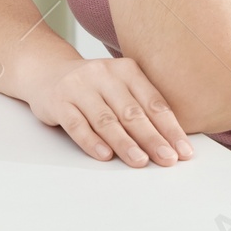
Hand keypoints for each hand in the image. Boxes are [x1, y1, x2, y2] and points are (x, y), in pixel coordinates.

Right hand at [24, 55, 193, 166]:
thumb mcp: (120, 87)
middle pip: (131, 112)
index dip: (170, 128)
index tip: (183, 151)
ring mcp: (79, 87)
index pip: (153, 102)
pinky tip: (104, 155)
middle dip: (152, 138)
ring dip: (125, 142)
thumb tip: (172, 143)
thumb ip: (141, 107)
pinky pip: (77, 124)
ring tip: (140, 161)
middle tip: (167, 159)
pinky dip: (91, 141)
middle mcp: (103, 74)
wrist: (48, 71)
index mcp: (126, 70)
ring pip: (106, 119)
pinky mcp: (58, 101)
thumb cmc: (94, 87)